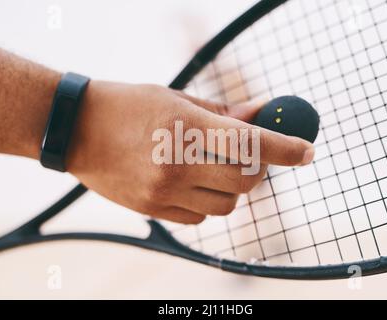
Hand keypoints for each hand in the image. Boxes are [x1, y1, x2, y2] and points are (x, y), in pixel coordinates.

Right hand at [67, 82, 314, 223]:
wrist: (77, 129)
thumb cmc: (129, 104)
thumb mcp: (177, 97)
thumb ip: (224, 112)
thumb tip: (262, 115)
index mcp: (186, 127)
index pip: (251, 142)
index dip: (287, 148)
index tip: (308, 151)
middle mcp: (177, 165)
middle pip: (246, 181)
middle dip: (259, 170)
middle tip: (253, 157)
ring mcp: (163, 192)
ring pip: (226, 205)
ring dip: (232, 188)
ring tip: (212, 167)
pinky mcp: (153, 211)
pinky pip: (200, 217)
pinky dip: (206, 202)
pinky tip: (189, 183)